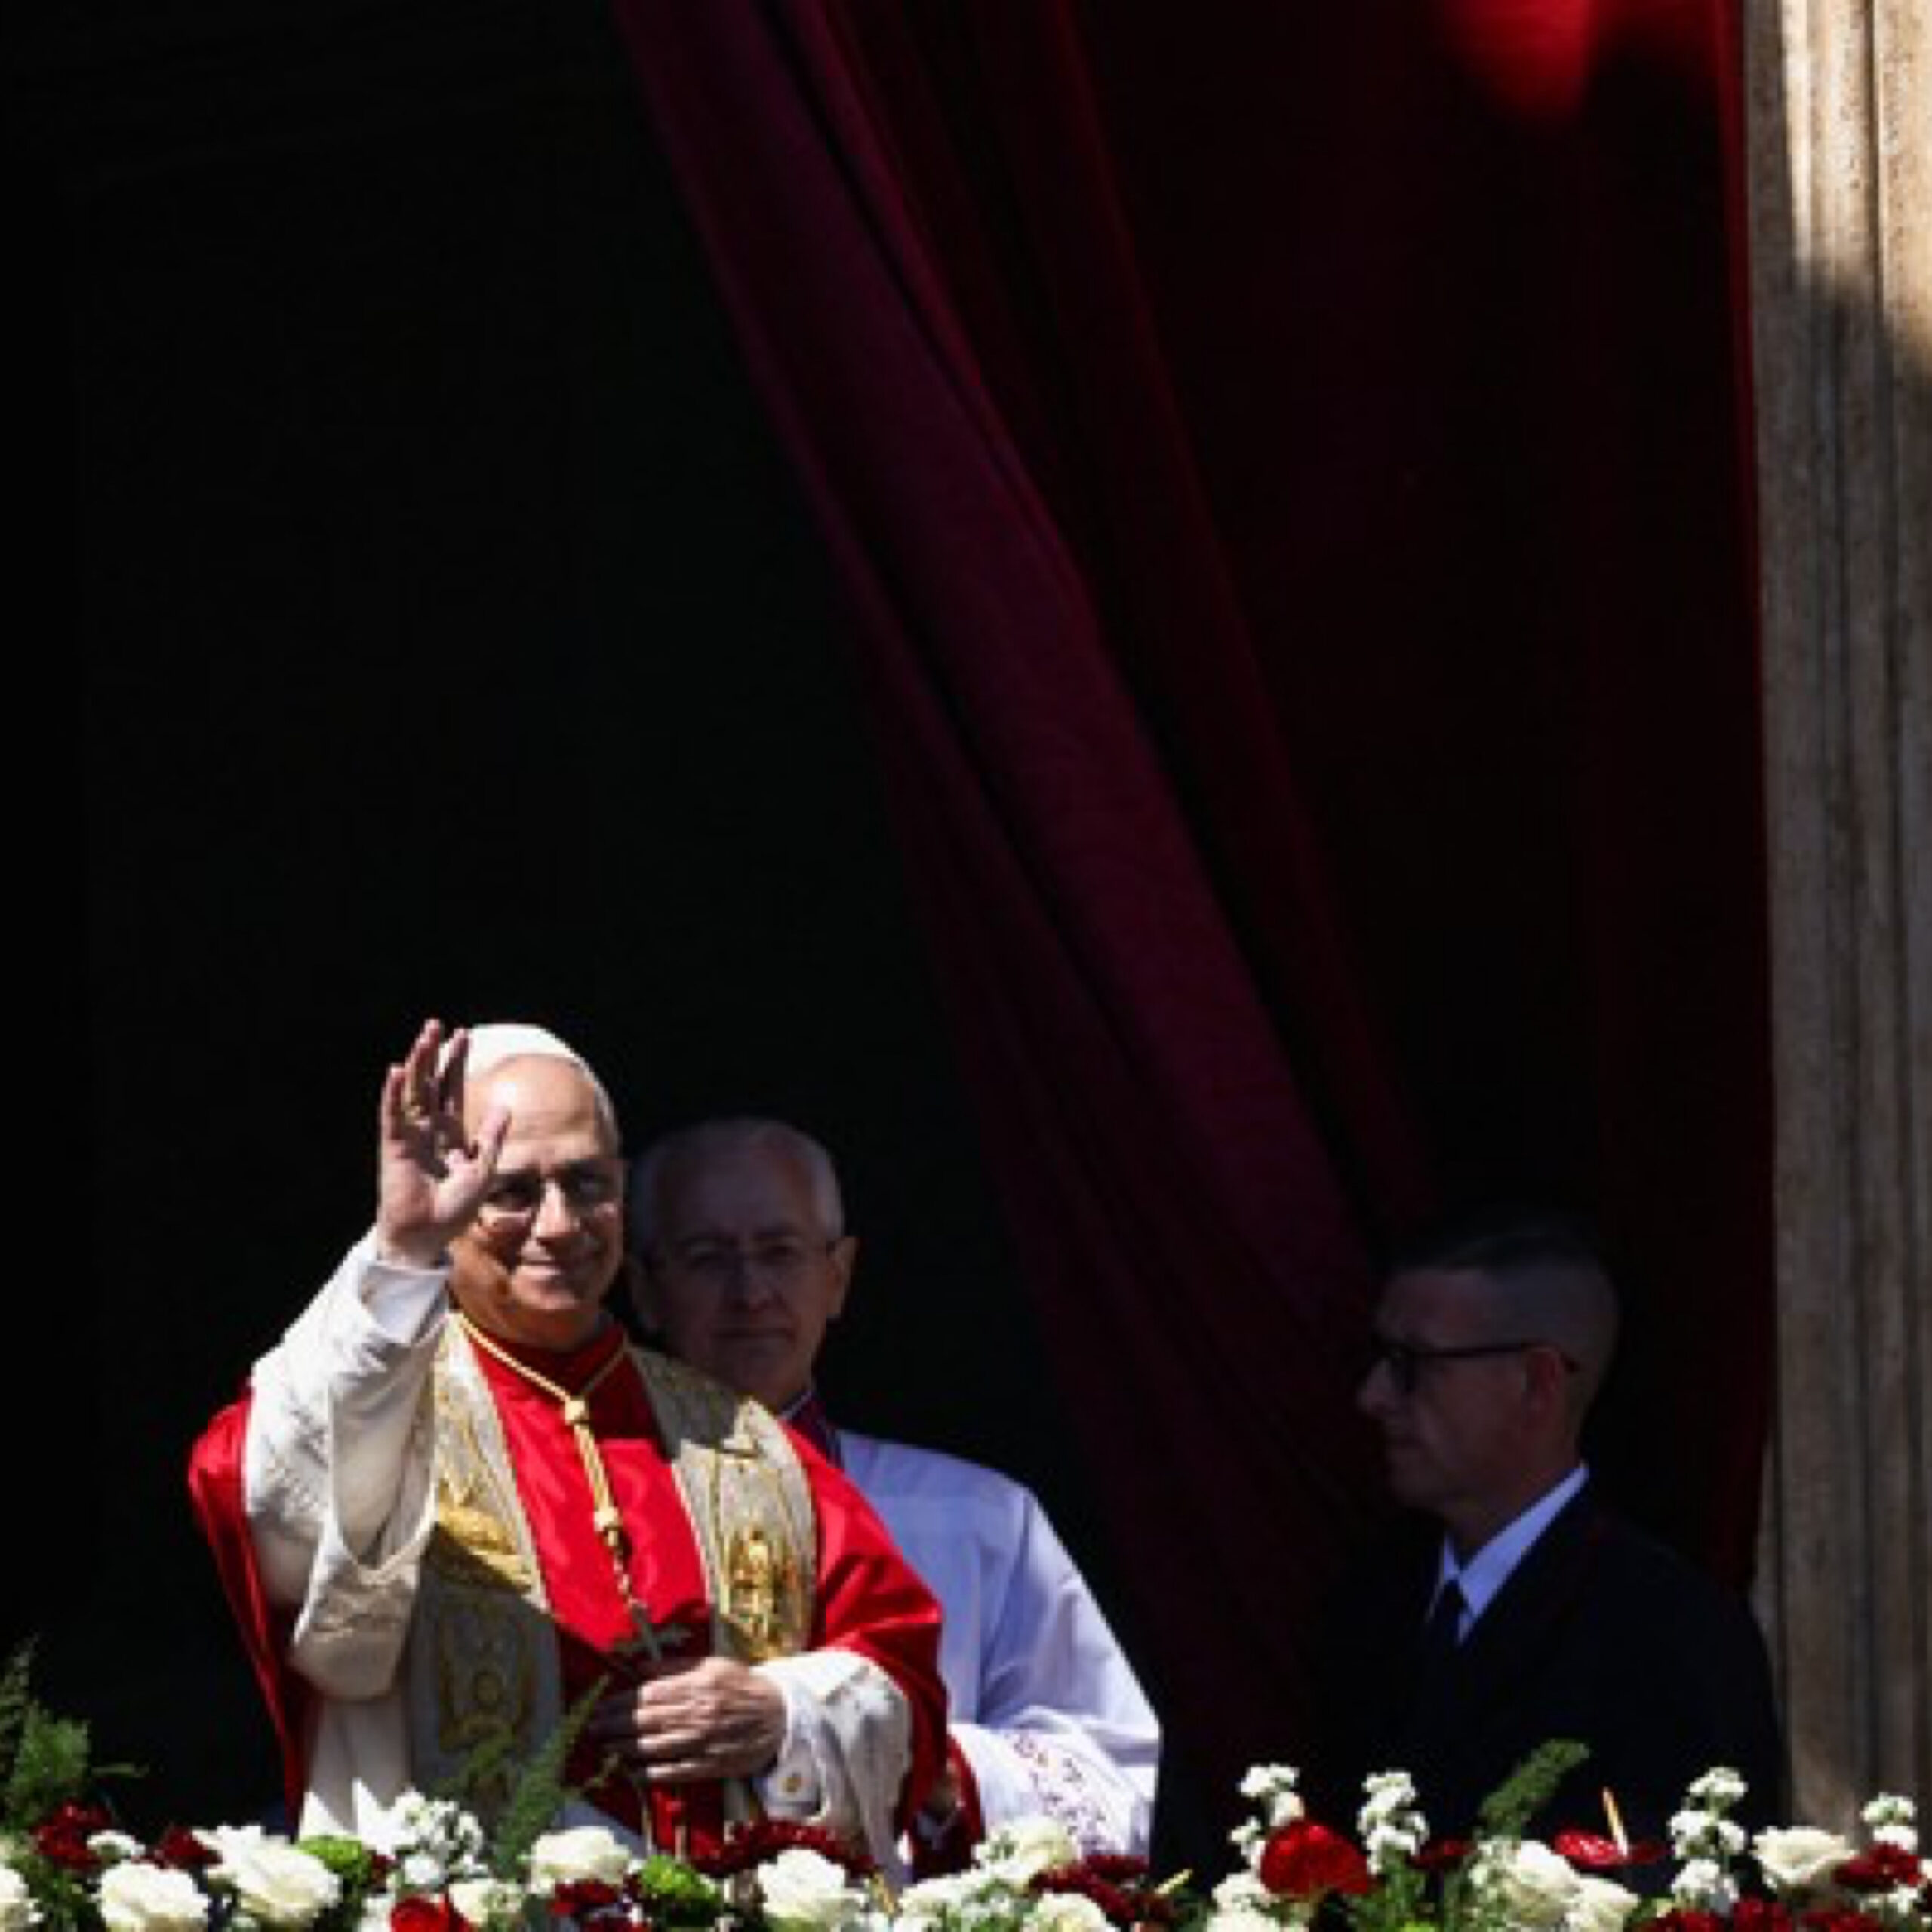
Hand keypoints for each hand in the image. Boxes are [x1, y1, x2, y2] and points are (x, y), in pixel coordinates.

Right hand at [374, 1020, 510, 1267]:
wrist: (428, 1237)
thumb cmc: (454, 1209)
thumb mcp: (483, 1171)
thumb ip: (492, 1138)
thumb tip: (504, 1105)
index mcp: (451, 1134)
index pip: (453, 1090)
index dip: (457, 1063)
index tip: (462, 1034)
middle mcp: (429, 1130)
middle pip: (432, 1083)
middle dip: (435, 1054)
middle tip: (436, 1024)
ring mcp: (410, 1136)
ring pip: (414, 1092)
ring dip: (418, 1065)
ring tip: (422, 1037)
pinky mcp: (394, 1147)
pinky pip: (393, 1116)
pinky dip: (394, 1094)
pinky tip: (396, 1071)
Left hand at [587, 1655, 786, 1784]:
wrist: (781, 1716)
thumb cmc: (743, 1685)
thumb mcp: (713, 1664)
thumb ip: (675, 1666)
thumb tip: (639, 1668)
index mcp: (697, 1685)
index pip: (649, 1695)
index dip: (620, 1702)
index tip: (598, 1705)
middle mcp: (698, 1714)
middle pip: (647, 1721)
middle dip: (614, 1725)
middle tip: (589, 1728)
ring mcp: (704, 1742)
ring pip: (656, 1747)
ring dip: (626, 1749)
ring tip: (603, 1747)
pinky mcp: (711, 1765)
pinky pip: (676, 1771)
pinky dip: (653, 1773)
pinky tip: (634, 1772)